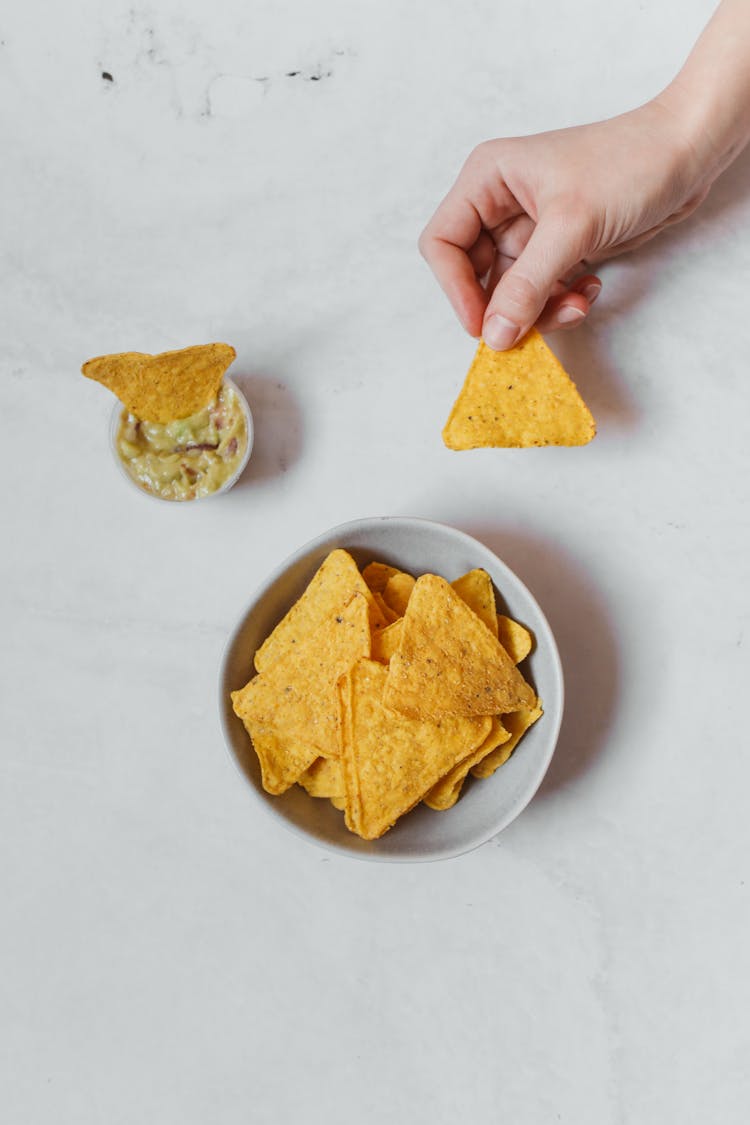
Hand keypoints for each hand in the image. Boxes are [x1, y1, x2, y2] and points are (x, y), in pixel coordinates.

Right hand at [419, 97, 708, 350]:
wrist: (689, 151)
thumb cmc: (630, 163)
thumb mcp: (572, 227)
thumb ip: (527, 284)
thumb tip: (493, 335)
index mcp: (487, 179)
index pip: (442, 244)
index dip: (455, 288)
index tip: (482, 325)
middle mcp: (500, 204)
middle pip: (474, 276)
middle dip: (506, 306)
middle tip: (531, 326)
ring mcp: (529, 229)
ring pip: (511, 292)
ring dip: (541, 309)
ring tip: (576, 304)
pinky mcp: (557, 248)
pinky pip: (541, 292)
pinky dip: (562, 301)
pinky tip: (590, 289)